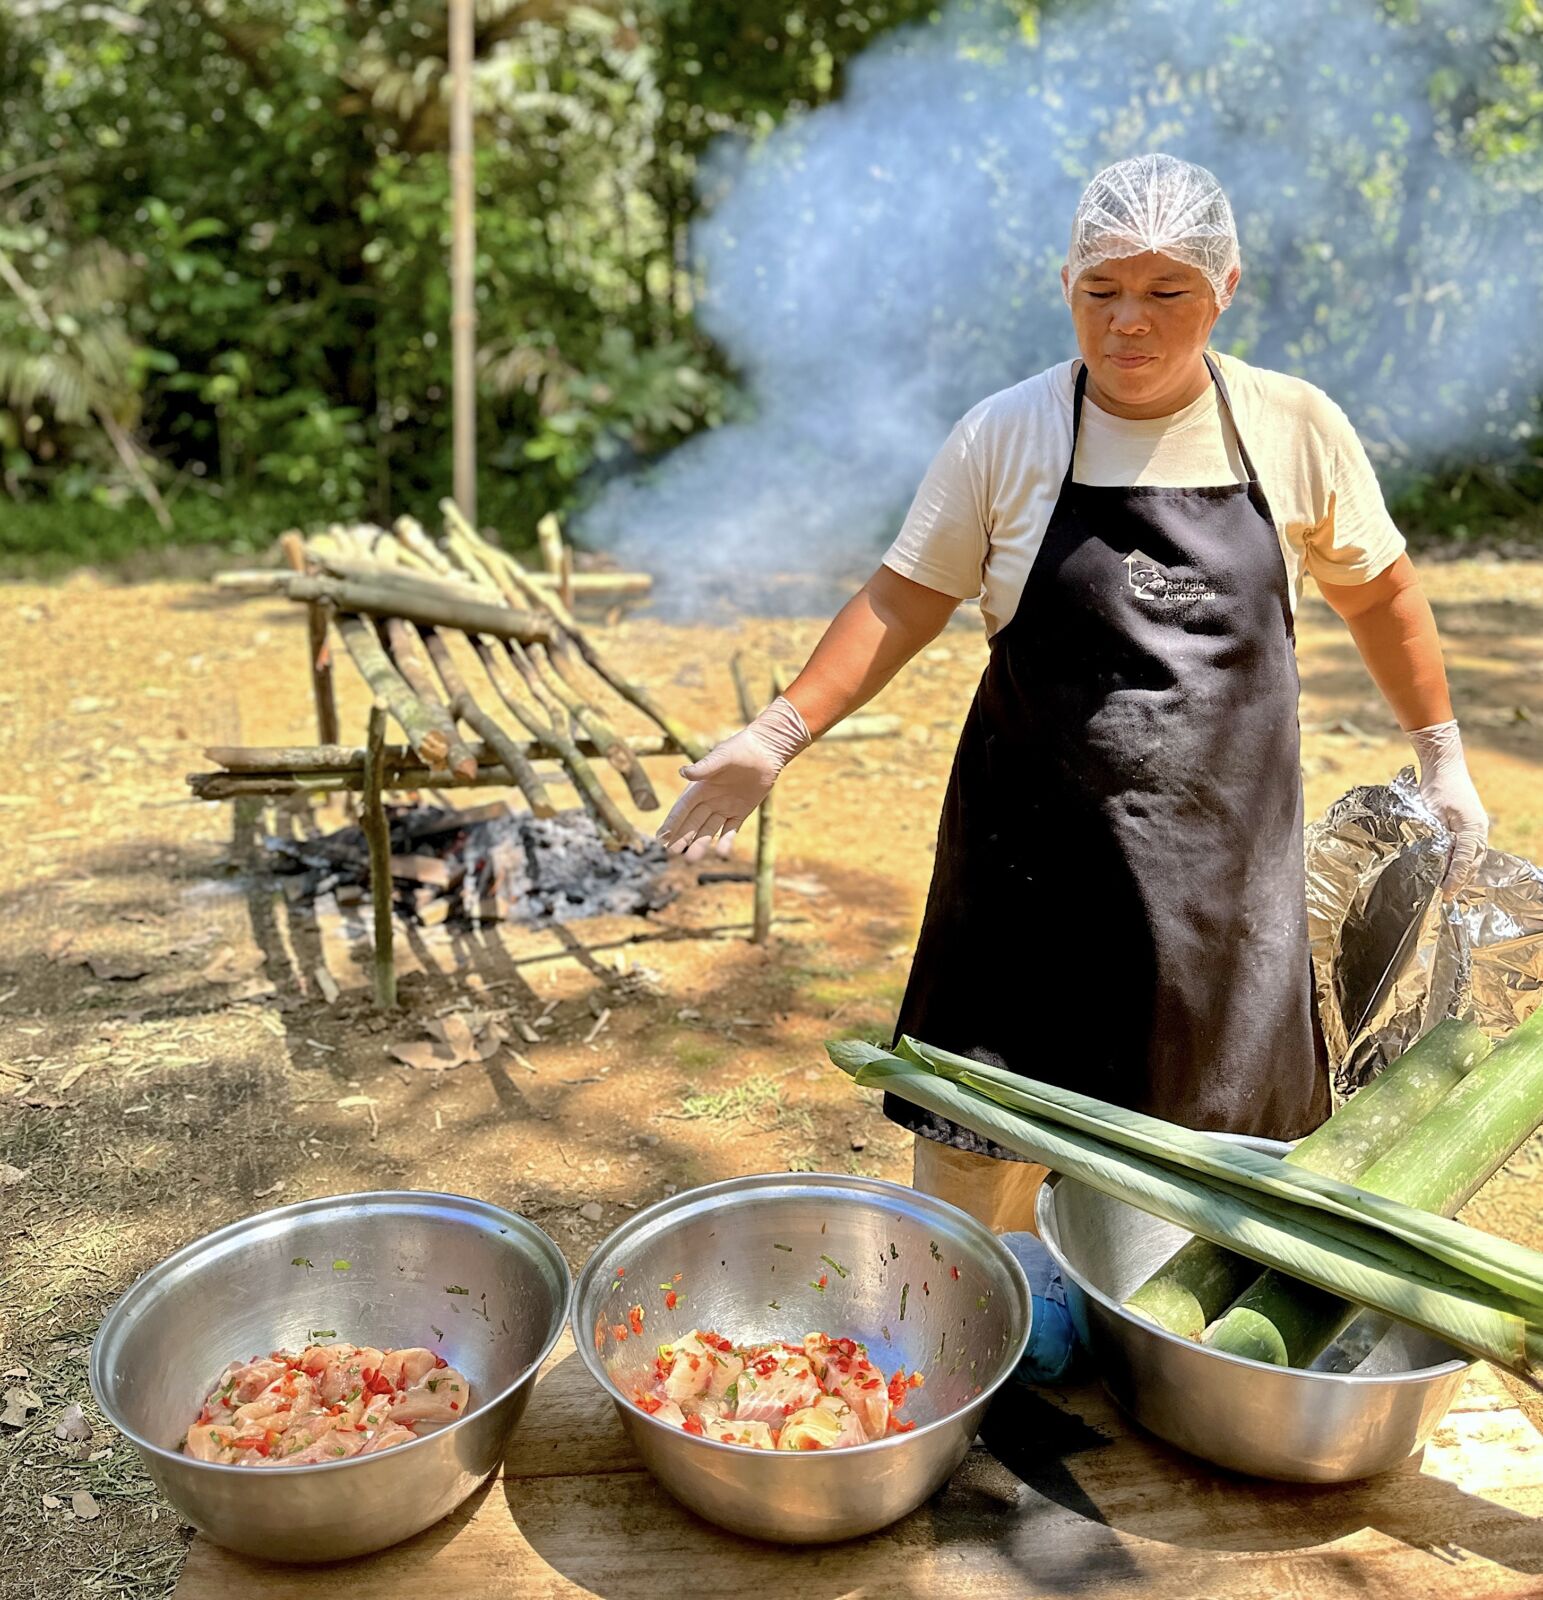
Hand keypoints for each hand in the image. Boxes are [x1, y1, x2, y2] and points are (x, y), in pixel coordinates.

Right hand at [656, 696, 810, 859]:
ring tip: (690, 858)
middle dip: (682, 837)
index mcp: (700, 787)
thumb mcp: (721, 757)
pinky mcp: (741, 812)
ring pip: (709, 830)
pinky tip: (721, 853)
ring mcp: (725, 807)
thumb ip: (703, 768)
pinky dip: (726, 841)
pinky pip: (731, 830)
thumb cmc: (740, 748)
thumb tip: (682, 772)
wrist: (766, 750)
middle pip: (693, 822)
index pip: (682, 808)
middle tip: (672, 852)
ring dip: (700, 843)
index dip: (672, 822)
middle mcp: (709, 799)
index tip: (662, 837)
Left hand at [1408, 720, 1488, 894]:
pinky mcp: (1472, 826)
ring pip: (1472, 859)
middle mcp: (1479, 831)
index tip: (1444, 893)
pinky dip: (1462, 863)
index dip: (1454, 879)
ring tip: (1448, 890)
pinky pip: (1470, 851)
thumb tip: (1435, 860)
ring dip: (1462, 874)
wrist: (1444, 766)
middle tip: (1444, 897)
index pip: (1463, 861)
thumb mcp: (1431, 813)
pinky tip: (1451, 871)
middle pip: (1471, 864)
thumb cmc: (1437, 787)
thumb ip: (1435, 837)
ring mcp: (1478, 829)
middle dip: (1459, 882)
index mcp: (1472, 829)